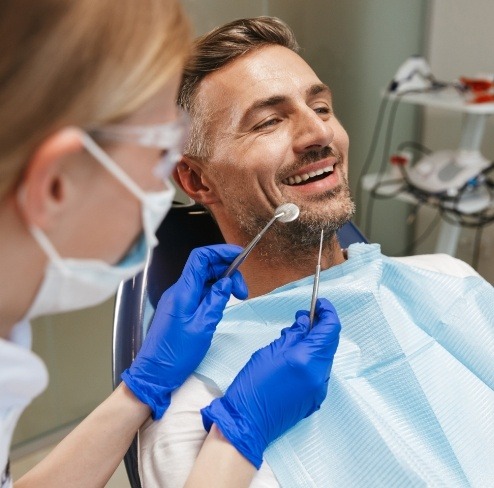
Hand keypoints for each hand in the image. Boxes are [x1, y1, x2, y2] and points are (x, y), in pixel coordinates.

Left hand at [122, 244, 247, 419]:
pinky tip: (223, 303)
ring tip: (237, 297)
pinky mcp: (180, 309)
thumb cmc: (176, 354)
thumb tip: (227, 281)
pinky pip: (199, 292)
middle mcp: (178, 291)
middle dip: (227, 271)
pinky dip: (214, 292)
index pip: (200, 258)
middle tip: (243, 290)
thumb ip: (216, 300)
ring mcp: (178, 300)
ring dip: (222, 282)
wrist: (154, 373)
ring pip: (203, 280)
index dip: (220, 252)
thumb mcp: (203, 327)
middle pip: (204, 267)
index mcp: (183, 292)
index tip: (240, 256)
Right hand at [201, 298, 340, 468]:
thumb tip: (305, 322)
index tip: (319, 304)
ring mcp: (319, 388)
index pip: (330, 329)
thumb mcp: (270, 351)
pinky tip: (294, 356)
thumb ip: (293, 335)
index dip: (327, 312)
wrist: (248, 421)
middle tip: (302, 318)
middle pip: (330, 342)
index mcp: (307, 359)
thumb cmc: (252, 385)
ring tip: (293, 338)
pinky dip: (312, 358)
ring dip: (315, 343)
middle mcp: (319, 374)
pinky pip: (319, 371)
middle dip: (320, 326)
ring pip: (325, 356)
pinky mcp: (315, 397)